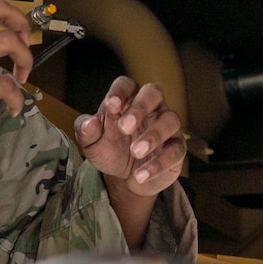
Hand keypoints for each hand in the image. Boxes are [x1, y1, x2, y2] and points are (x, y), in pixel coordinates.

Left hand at [74, 76, 183, 196]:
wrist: (125, 178)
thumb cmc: (110, 150)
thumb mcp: (92, 143)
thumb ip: (86, 130)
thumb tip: (90, 122)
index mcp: (128, 100)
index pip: (127, 85)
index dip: (120, 92)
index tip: (111, 106)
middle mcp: (151, 108)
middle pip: (154, 93)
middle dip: (140, 107)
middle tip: (125, 127)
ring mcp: (166, 127)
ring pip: (170, 120)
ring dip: (153, 136)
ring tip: (135, 152)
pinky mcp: (177, 148)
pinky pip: (176, 150)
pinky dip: (159, 163)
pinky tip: (141, 175)